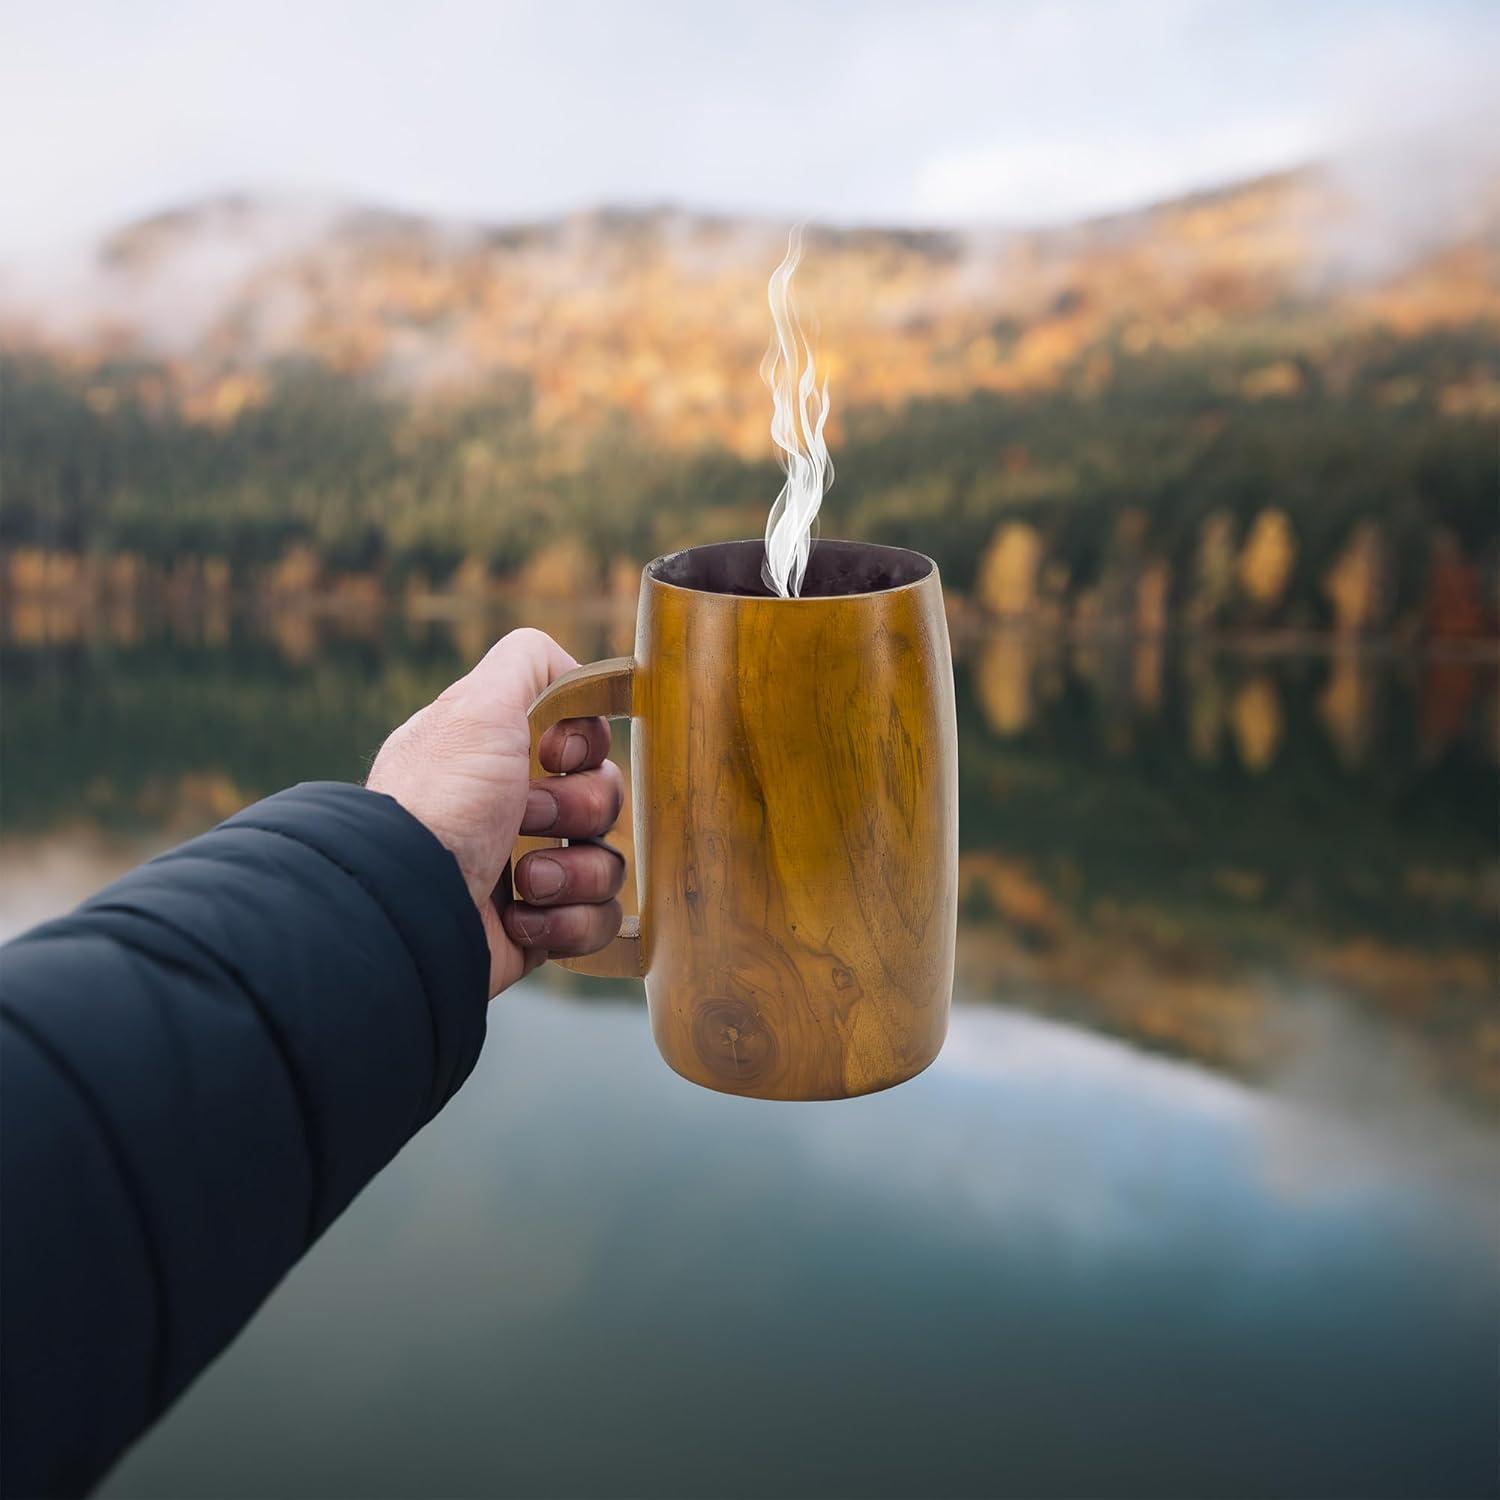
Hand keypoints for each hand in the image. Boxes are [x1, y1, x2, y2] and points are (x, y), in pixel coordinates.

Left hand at [366, 628, 625, 996]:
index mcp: (496, 758)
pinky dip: (569, 920)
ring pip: (608, 861)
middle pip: (604, 796)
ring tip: (524, 884)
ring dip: (575, 871)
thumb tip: (573, 672)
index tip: (557, 755)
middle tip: (526, 817)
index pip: (582, 740)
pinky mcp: (541, 930)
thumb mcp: (478, 705)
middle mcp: (512, 812)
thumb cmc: (441, 802)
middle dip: (578, 809)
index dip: (586, 745)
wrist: (410, 909)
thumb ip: (528, 662)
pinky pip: (599, 920)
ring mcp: (530, 874)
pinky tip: (521, 920)